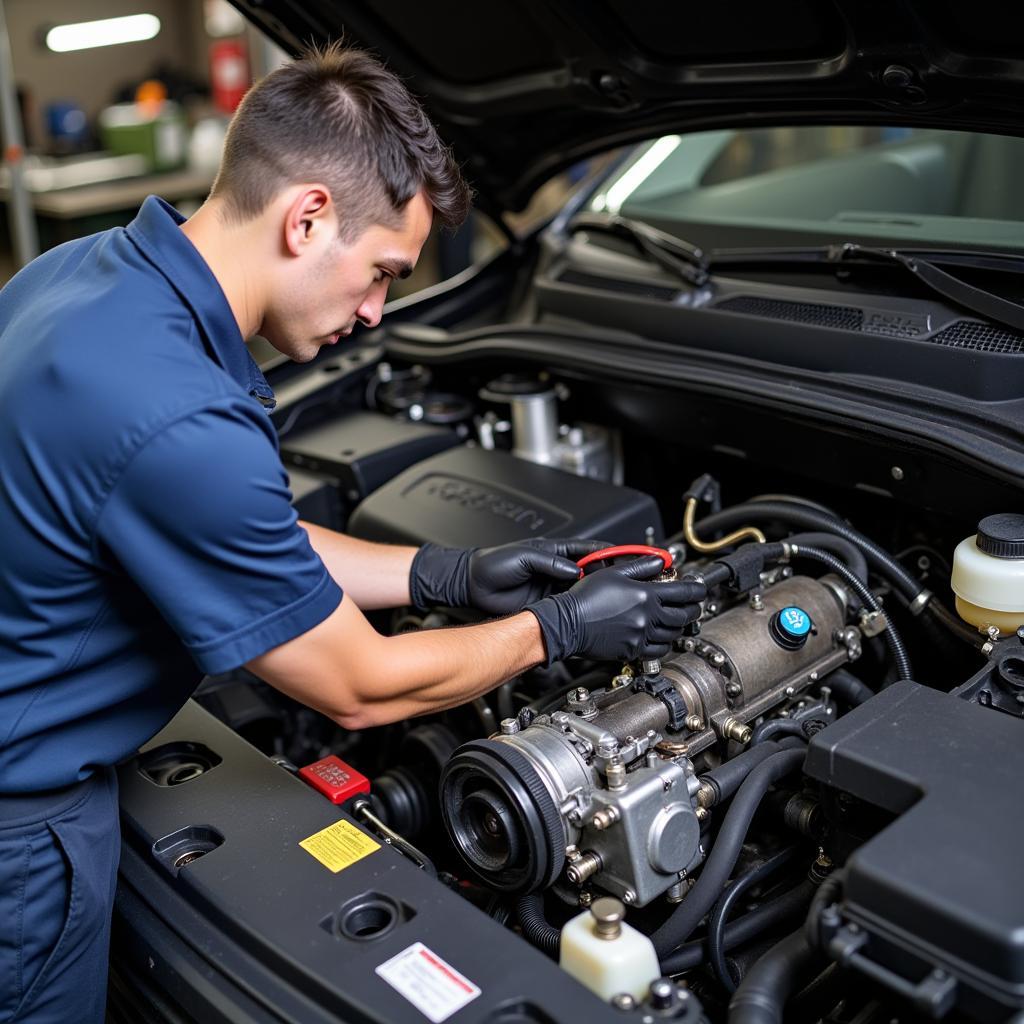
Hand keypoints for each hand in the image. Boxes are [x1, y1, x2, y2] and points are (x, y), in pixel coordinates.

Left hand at [409, 538, 607, 614]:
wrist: (472, 585)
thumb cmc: (491, 565)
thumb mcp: (522, 557)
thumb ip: (550, 562)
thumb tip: (575, 570)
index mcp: (553, 551)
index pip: (587, 549)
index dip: (607, 553)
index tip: (625, 558)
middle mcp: (556, 568)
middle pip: (590, 572)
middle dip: (607, 576)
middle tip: (625, 583)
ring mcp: (552, 587)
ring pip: (582, 591)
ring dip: (595, 595)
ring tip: (613, 600)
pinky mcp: (545, 604)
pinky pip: (568, 606)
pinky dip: (580, 610)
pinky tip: (590, 614)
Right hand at [526, 556, 705, 663]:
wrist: (567, 623)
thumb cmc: (584, 598)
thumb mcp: (613, 573)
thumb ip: (642, 567)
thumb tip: (661, 562)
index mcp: (645, 595)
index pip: (684, 592)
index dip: (697, 589)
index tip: (701, 588)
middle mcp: (647, 617)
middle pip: (683, 615)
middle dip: (693, 609)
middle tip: (693, 604)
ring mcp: (640, 635)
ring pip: (673, 634)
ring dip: (679, 626)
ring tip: (677, 619)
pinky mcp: (632, 650)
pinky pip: (658, 650)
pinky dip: (665, 644)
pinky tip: (661, 637)